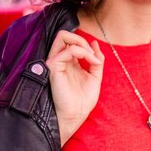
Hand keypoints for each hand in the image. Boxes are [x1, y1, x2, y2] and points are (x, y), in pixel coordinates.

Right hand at [46, 30, 103, 144]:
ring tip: (91, 57)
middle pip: (64, 35)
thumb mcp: (95, 77)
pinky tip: (90, 62)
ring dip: (81, 43)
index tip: (97, 59)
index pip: (71, 41)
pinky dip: (82, 52)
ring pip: (62, 36)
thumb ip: (96, 60)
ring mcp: (55, 63)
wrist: (76, 115)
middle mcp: (60, 61)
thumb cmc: (82, 101)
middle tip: (91, 54)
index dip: (85, 44)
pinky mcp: (53, 67)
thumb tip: (95, 43)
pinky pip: (67, 50)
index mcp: (68, 62)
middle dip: (81, 39)